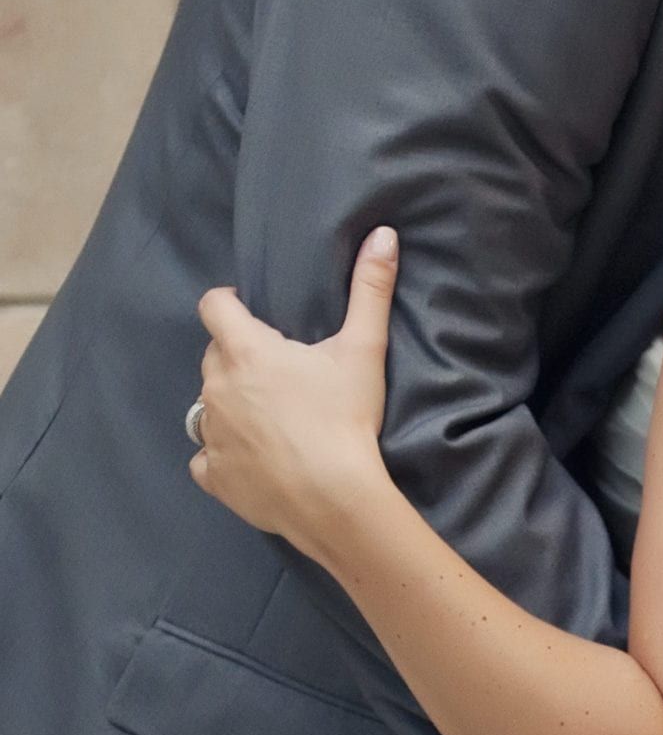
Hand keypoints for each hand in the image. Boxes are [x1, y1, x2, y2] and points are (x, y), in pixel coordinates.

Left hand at [191, 228, 398, 557]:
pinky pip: (206, 458)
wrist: (334, 499)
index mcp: (245, 351)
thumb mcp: (363, 350)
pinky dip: (223, 456)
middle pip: (213, 356)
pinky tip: (253, 460)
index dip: (229, 303)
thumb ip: (370, 289)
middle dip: (236, 357)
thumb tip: (383, 234)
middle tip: (278, 372)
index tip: (252, 313)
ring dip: (230, 405)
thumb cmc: (345, 419)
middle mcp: (216, 388)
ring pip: (207, 407)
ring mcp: (211, 434)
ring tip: (269, 418)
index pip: (213, 305)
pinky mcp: (214, 475)